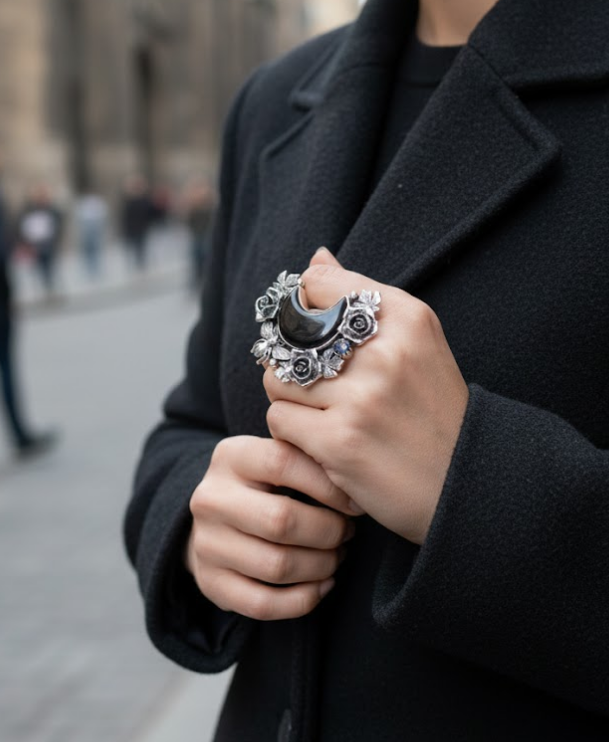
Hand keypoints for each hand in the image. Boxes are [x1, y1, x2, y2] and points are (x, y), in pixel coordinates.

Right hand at [186, 434, 359, 620]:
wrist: (217, 519)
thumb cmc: (265, 484)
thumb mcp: (279, 458)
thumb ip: (309, 459)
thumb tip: (355, 486)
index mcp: (231, 456)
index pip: (283, 462)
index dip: (328, 485)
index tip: (355, 503)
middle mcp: (211, 498)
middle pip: (281, 521)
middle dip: (328, 532)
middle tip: (347, 532)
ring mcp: (206, 543)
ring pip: (276, 566)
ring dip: (321, 566)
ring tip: (336, 556)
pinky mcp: (210, 583)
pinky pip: (264, 604)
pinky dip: (304, 599)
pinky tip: (322, 585)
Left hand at [264, 249, 468, 545]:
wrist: (466, 483)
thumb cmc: (434, 410)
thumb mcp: (415, 342)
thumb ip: (362, 298)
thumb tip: (316, 258)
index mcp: (406, 317)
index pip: (318, 284)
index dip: (303, 309)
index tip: (312, 335)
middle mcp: (386, 351)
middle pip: (290, 334)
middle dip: (290, 360)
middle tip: (313, 384)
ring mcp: (362, 397)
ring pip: (276, 378)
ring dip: (289, 400)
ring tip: (321, 415)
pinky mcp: (340, 441)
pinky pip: (279, 420)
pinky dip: (292, 434)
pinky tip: (321, 442)